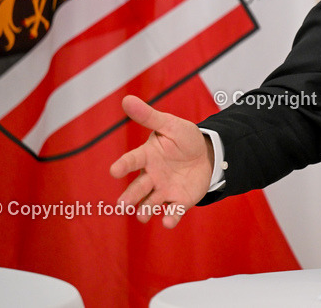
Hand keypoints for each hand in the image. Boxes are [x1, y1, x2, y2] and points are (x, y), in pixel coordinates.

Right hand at [109, 95, 212, 227]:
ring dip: (145, 211)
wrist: (206, 154)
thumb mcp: (170, 125)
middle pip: (138, 188)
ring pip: (150, 204)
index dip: (123, 165)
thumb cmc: (183, 138)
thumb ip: (149, 116)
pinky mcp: (179, 200)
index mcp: (147, 156)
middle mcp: (151, 176)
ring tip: (142, 216)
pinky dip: (170, 217)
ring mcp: (164, 190)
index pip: (132, 160)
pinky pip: (173, 211)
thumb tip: (127, 99)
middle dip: (130, 197)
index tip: (114, 170)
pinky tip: (169, 221)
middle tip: (122, 206)